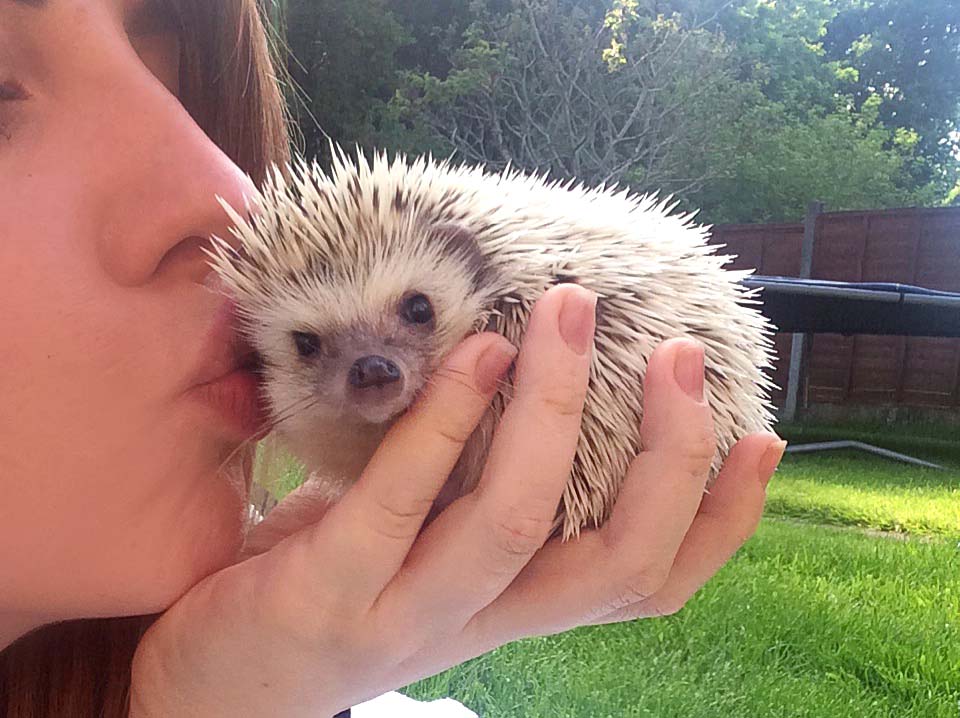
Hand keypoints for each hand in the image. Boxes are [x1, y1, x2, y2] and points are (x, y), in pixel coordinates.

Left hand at [129, 284, 783, 716]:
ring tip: (565, 316)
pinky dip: (444, 423)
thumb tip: (528, 372)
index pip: (648, 585)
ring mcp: (407, 616)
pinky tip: (472, 354)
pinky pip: (398, 506)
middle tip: (680, 355)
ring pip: (515, 524)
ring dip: (554, 411)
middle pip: (614, 563)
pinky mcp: (327, 596)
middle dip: (667, 457)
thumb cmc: (336, 582)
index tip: (759, 436)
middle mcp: (484, 621)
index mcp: (519, 604)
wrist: (217, 681)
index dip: (721, 522)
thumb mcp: (430, 538)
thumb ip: (478, 481)